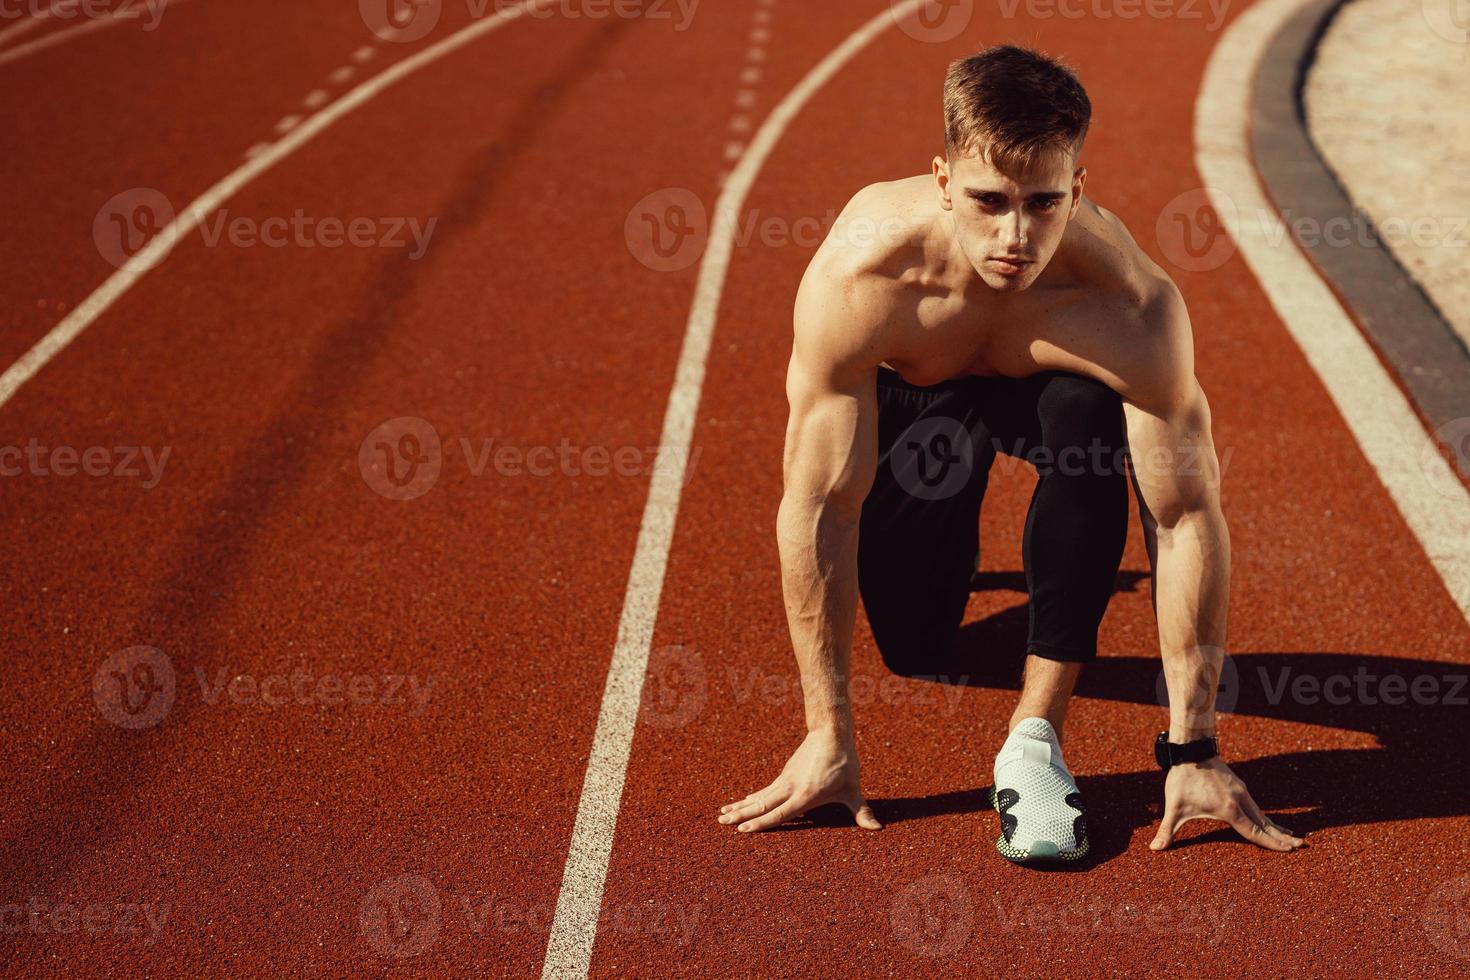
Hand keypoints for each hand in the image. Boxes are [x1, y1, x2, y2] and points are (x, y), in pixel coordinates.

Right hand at [718, 728, 880, 832]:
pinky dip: (753, 797)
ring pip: (759, 796)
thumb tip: (877, 828)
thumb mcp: (853, 789)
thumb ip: (861, 811)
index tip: (742, 829)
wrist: (831, 733)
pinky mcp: (786, 774)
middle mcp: (791, 788)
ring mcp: (786, 780)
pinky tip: (745, 801)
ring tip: (723, 813)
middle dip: (741, 814)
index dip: (760, 823)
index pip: (779, 813)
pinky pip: (766, 790)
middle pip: (761, 804)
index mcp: (805, 795)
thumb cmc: (843, 763)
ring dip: (741, 805)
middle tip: (722, 821)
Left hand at [1150, 758, 1303, 851]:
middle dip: (1282, 836)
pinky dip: (1265, 815)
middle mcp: (1241, 800)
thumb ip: (1167, 830)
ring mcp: (1242, 791)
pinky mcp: (1238, 785)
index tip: (1290, 850)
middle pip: (1265, 823)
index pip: (1255, 832)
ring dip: (1275, 826)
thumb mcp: (1174, 807)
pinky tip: (1267, 820)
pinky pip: (1256, 805)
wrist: (1191, 749)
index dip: (1272, 844)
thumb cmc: (1183, 779)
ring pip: (1262, 813)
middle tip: (1301, 845)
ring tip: (1290, 835)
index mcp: (1230, 809)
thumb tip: (1155, 848)